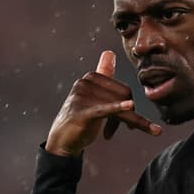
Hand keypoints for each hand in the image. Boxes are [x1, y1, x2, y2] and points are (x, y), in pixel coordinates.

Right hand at [46, 51, 160, 155]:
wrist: (62, 141)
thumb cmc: (82, 118)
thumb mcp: (95, 96)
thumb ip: (104, 75)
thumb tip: (109, 53)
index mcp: (92, 77)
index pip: (124, 89)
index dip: (130, 106)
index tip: (129, 121)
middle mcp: (86, 83)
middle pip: (123, 96)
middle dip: (130, 116)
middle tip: (129, 129)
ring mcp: (82, 96)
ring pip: (118, 106)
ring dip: (124, 123)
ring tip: (115, 133)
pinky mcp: (81, 112)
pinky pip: (104, 109)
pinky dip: (118, 108)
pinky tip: (129, 106)